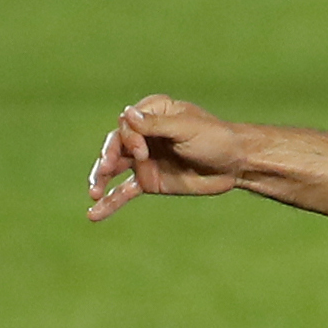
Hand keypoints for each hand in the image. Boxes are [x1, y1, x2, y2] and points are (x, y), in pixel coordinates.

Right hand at [86, 97, 251, 218]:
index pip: (127, 124)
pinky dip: (110, 203)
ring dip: (100, 180)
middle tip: (104, 170)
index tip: (141, 152)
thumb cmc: (215, 139)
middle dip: (107, 159)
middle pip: (115, 145)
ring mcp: (144, 159)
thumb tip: (126, 113)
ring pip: (113, 169)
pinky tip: (93, 214)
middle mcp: (143, 135)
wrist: (234, 165)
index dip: (128, 138)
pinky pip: (124, 192)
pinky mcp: (149, 181)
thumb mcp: (187, 129)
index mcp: (152, 113)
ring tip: (93, 193)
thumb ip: (156, 125)